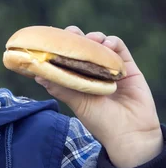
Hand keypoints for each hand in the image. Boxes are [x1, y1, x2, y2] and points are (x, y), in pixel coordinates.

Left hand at [36, 26, 162, 167]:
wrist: (130, 133)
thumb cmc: (101, 122)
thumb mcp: (78, 103)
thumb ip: (61, 88)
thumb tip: (38, 74)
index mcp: (78, 78)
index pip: (66, 56)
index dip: (59, 46)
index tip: (50, 39)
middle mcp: (92, 71)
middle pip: (82, 46)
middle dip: (74, 36)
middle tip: (71, 33)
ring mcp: (109, 68)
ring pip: (99, 44)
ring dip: (93, 37)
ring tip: (91, 41)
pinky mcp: (127, 67)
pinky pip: (119, 47)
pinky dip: (111, 42)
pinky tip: (106, 45)